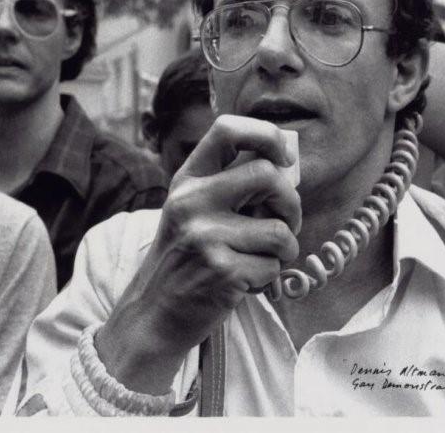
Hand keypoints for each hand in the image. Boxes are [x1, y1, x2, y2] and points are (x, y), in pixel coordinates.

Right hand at [96, 115, 300, 392]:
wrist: (153, 315)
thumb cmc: (186, 260)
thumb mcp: (194, 211)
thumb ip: (232, 186)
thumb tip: (288, 166)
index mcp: (187, 181)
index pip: (227, 130)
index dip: (266, 135)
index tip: (283, 158)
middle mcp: (192, 202)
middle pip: (267, 175)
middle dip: (291, 203)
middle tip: (286, 223)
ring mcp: (206, 236)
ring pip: (280, 230)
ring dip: (284, 250)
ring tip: (261, 259)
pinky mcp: (222, 271)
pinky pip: (274, 266)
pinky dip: (270, 278)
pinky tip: (247, 282)